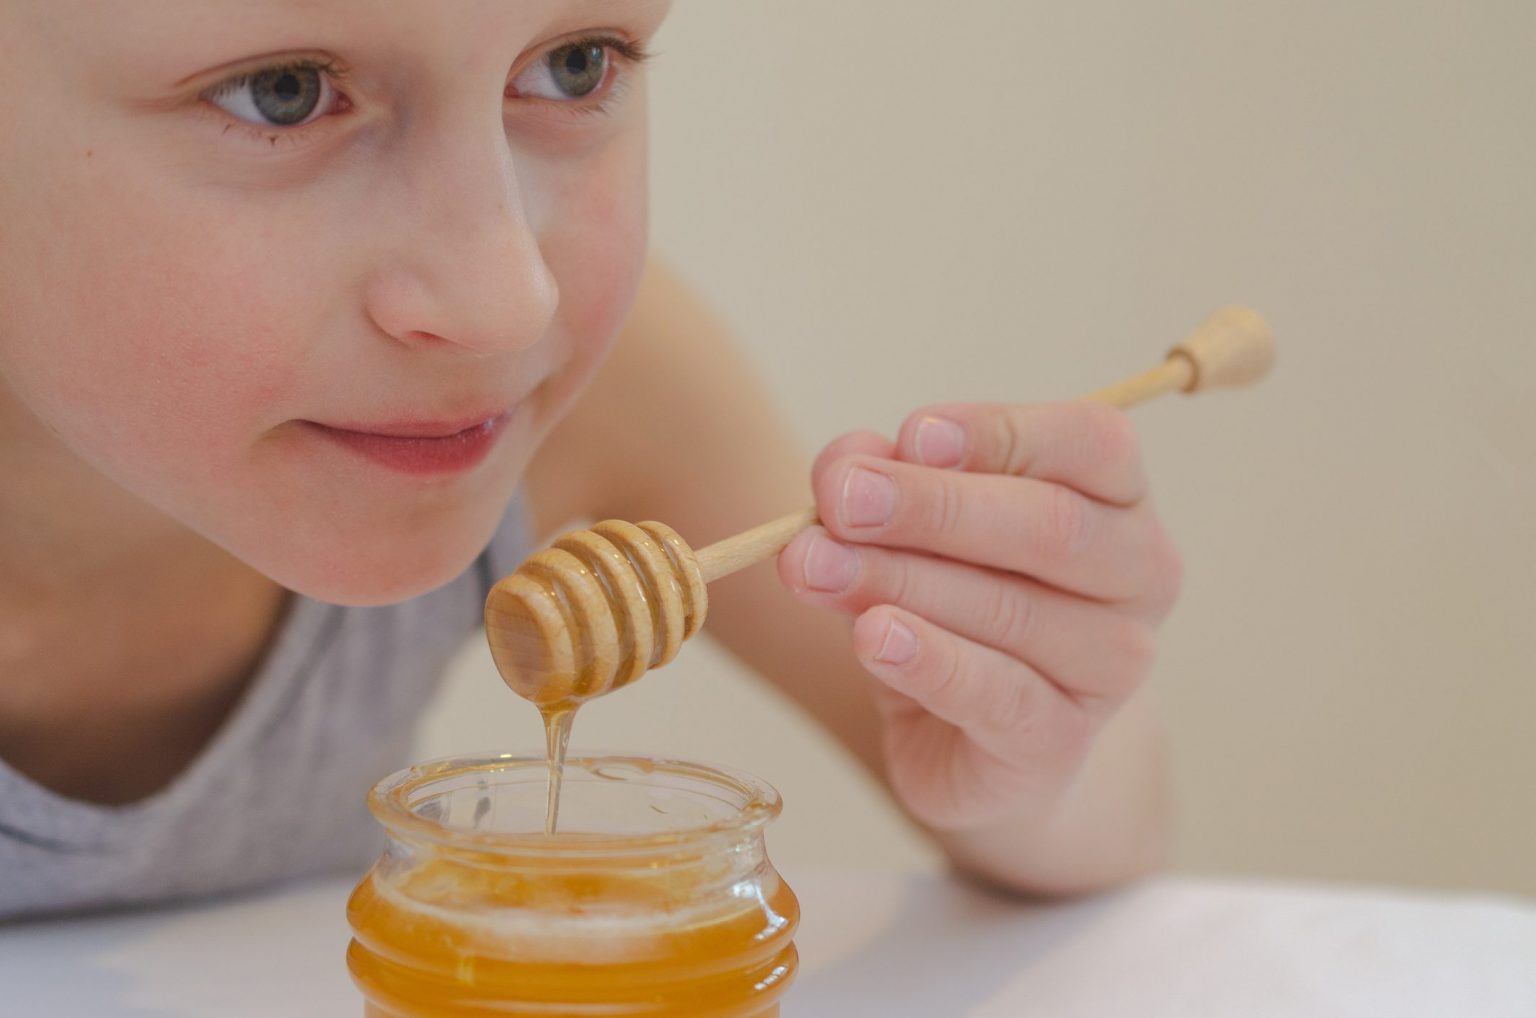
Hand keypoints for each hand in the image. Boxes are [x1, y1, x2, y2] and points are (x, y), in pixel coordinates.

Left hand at [777, 402, 1181, 830]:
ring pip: (1013, 611)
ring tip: (813, 566)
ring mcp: (1112, 664)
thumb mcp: (909, 528)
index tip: (912, 434)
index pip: (1090, 443)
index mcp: (1118, 497)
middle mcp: (1139, 574)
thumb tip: (846, 469)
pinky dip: (930, 661)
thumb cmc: (951, 600)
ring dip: (901, 581)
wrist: (971, 737)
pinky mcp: (1062, 741)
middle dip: (934, 507)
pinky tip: (872, 637)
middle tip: (842, 501)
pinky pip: (998, 696)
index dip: (1000, 433)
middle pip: (1051, 525)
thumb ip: (879, 484)